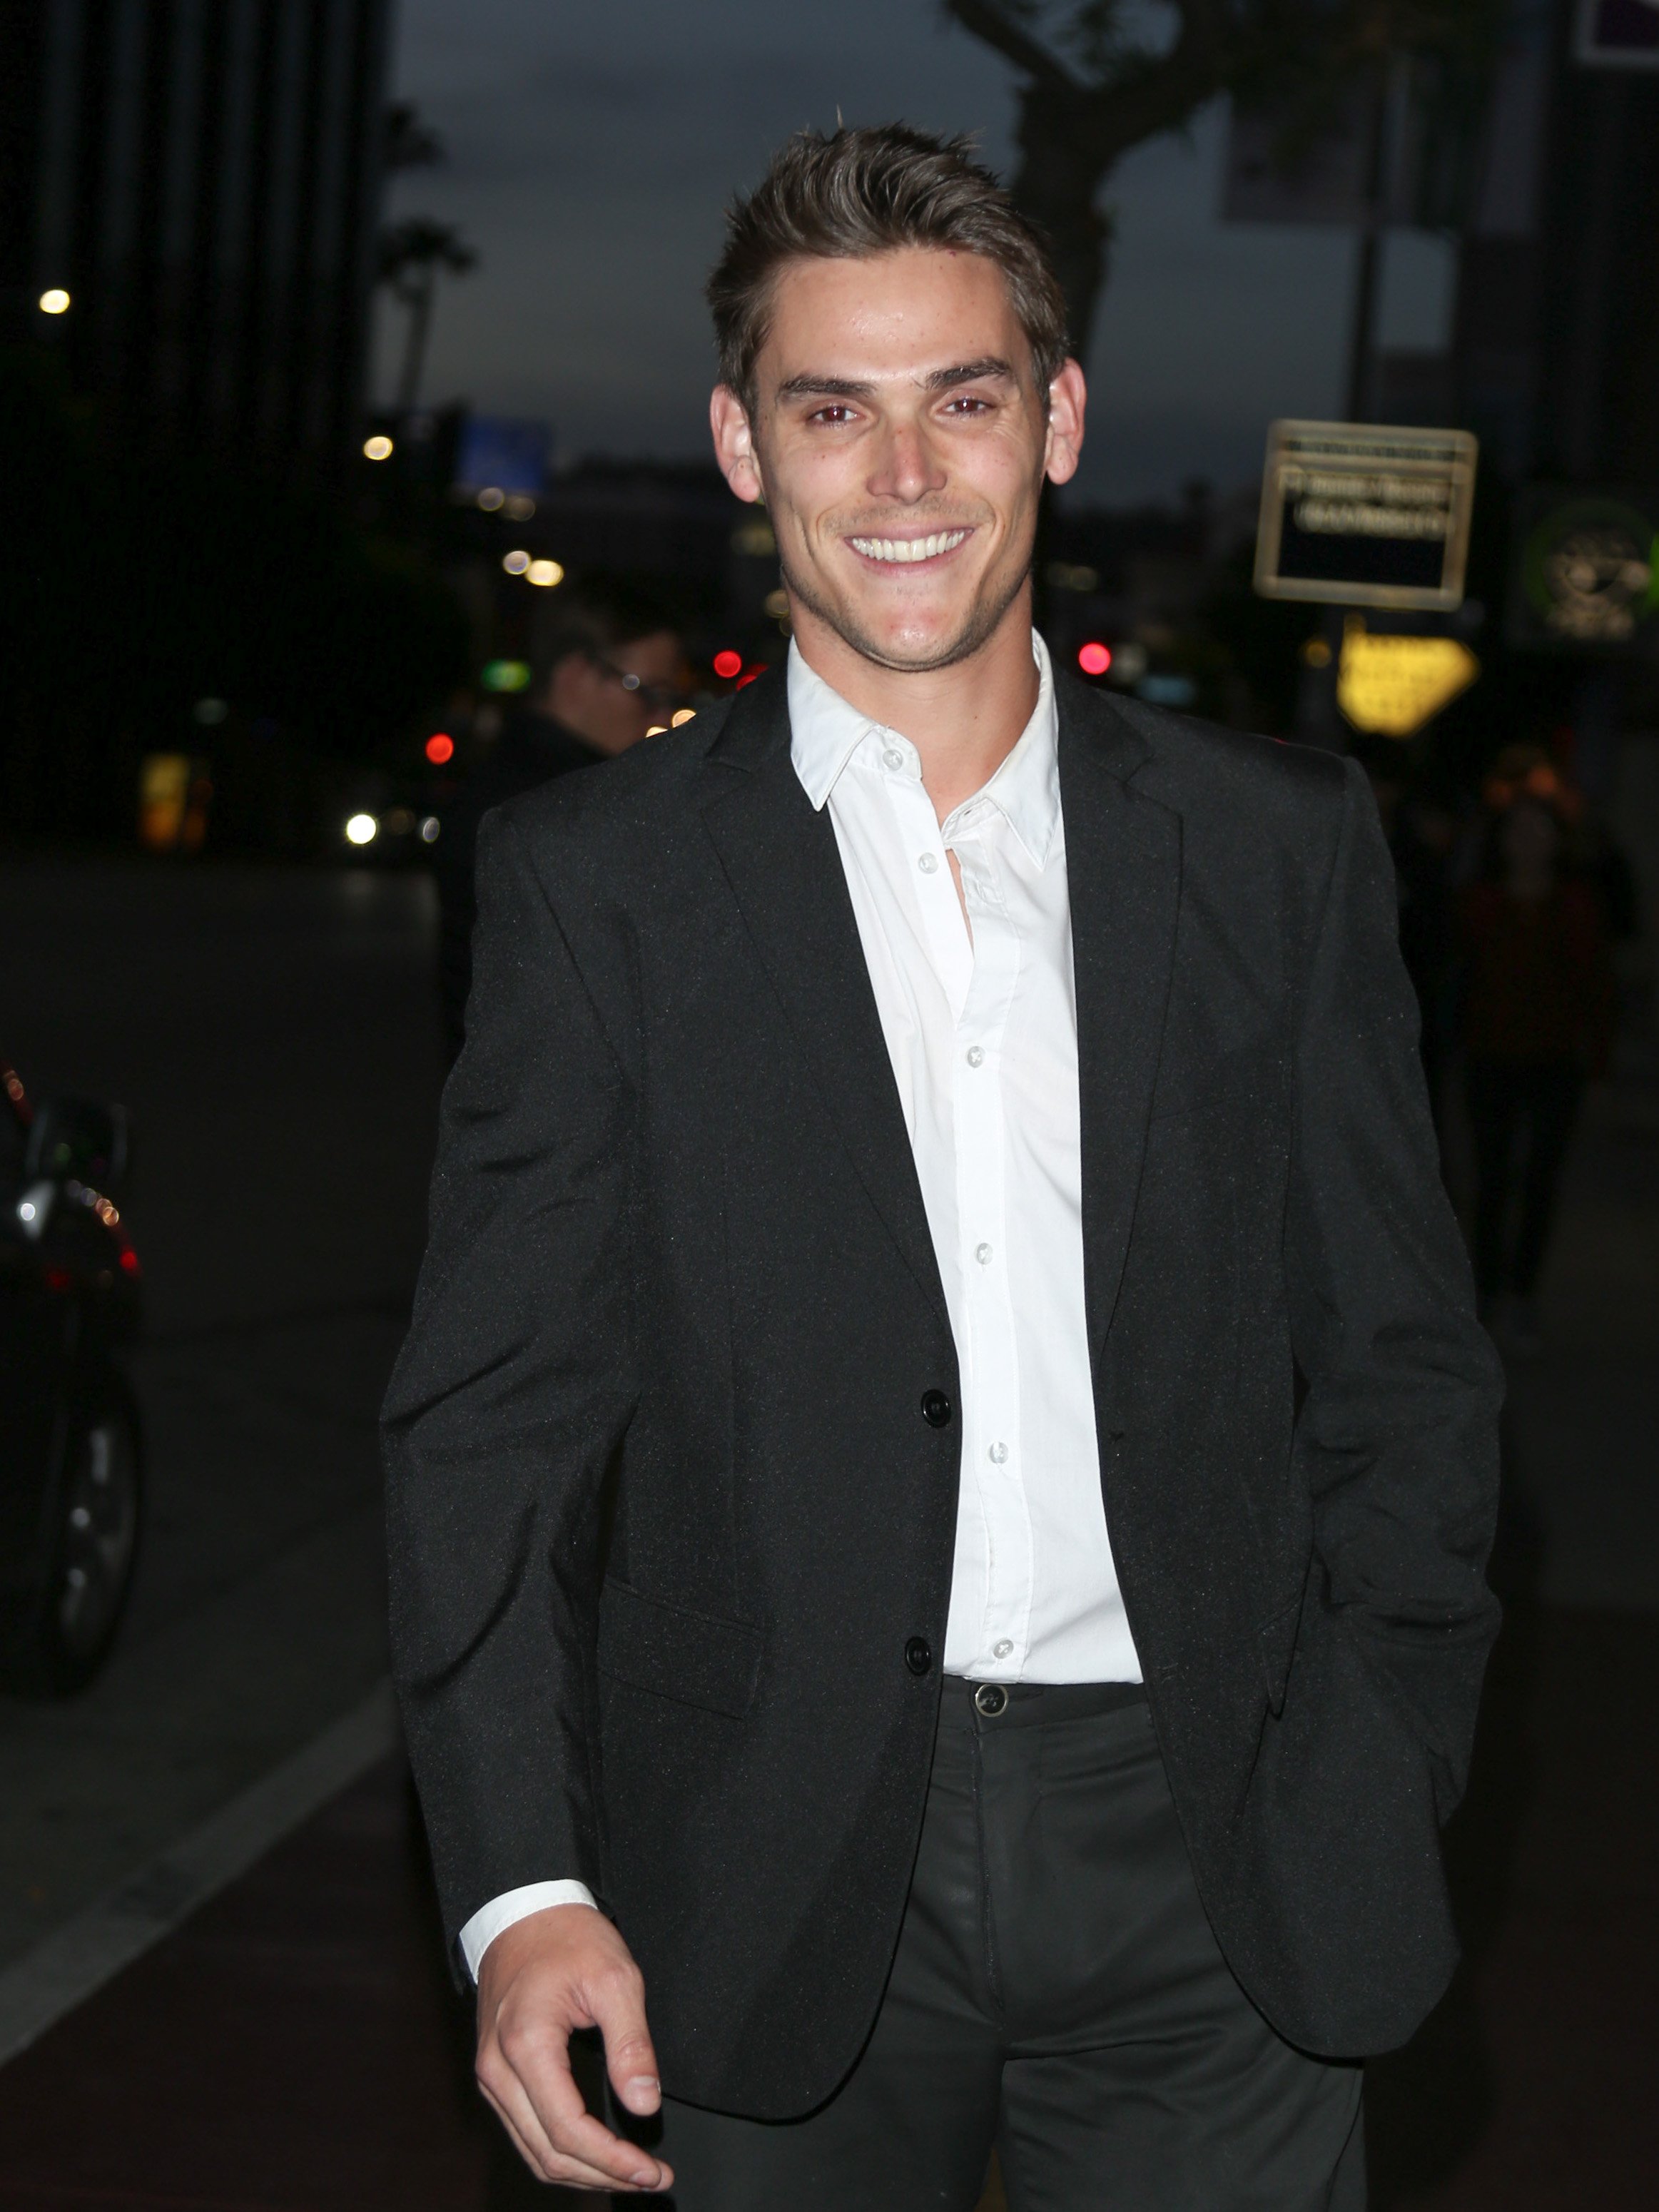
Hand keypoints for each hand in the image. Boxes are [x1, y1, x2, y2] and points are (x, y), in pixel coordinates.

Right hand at [474, 1904, 672, 2192]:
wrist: (525, 1909)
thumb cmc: (568, 1937)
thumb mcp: (615, 1978)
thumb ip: (631, 2044)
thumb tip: (644, 2104)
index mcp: (525, 2045)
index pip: (568, 2130)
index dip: (613, 2160)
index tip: (652, 2170)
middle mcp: (497, 2070)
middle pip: (548, 2153)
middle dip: (603, 2176)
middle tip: (651, 2178)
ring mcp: (491, 2075)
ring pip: (533, 2151)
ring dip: (583, 2172)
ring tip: (629, 2172)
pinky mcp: (496, 2074)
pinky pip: (525, 2131)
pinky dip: (561, 2152)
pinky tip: (596, 2153)